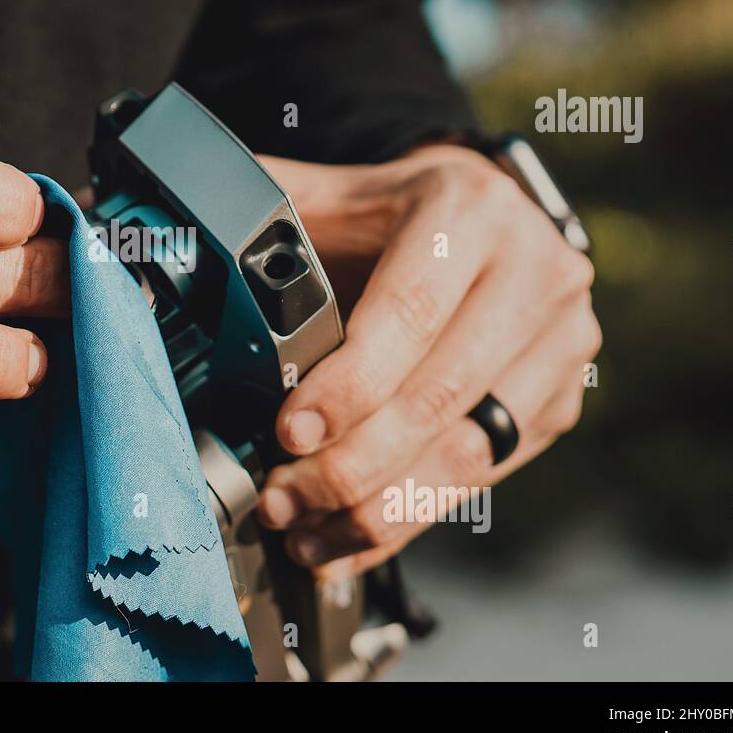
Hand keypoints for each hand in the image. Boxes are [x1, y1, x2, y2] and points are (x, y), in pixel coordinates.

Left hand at [255, 145, 599, 578]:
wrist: (471, 223)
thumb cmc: (381, 216)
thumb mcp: (327, 195)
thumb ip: (261, 212)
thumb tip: (172, 234)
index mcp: (468, 209)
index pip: (410, 311)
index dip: (349, 384)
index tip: (289, 433)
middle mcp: (535, 270)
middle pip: (441, 393)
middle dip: (352, 464)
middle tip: (282, 499)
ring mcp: (560, 339)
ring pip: (470, 449)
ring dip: (379, 507)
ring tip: (306, 533)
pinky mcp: (560, 397)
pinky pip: (485, 476)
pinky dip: (411, 516)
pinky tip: (351, 538)